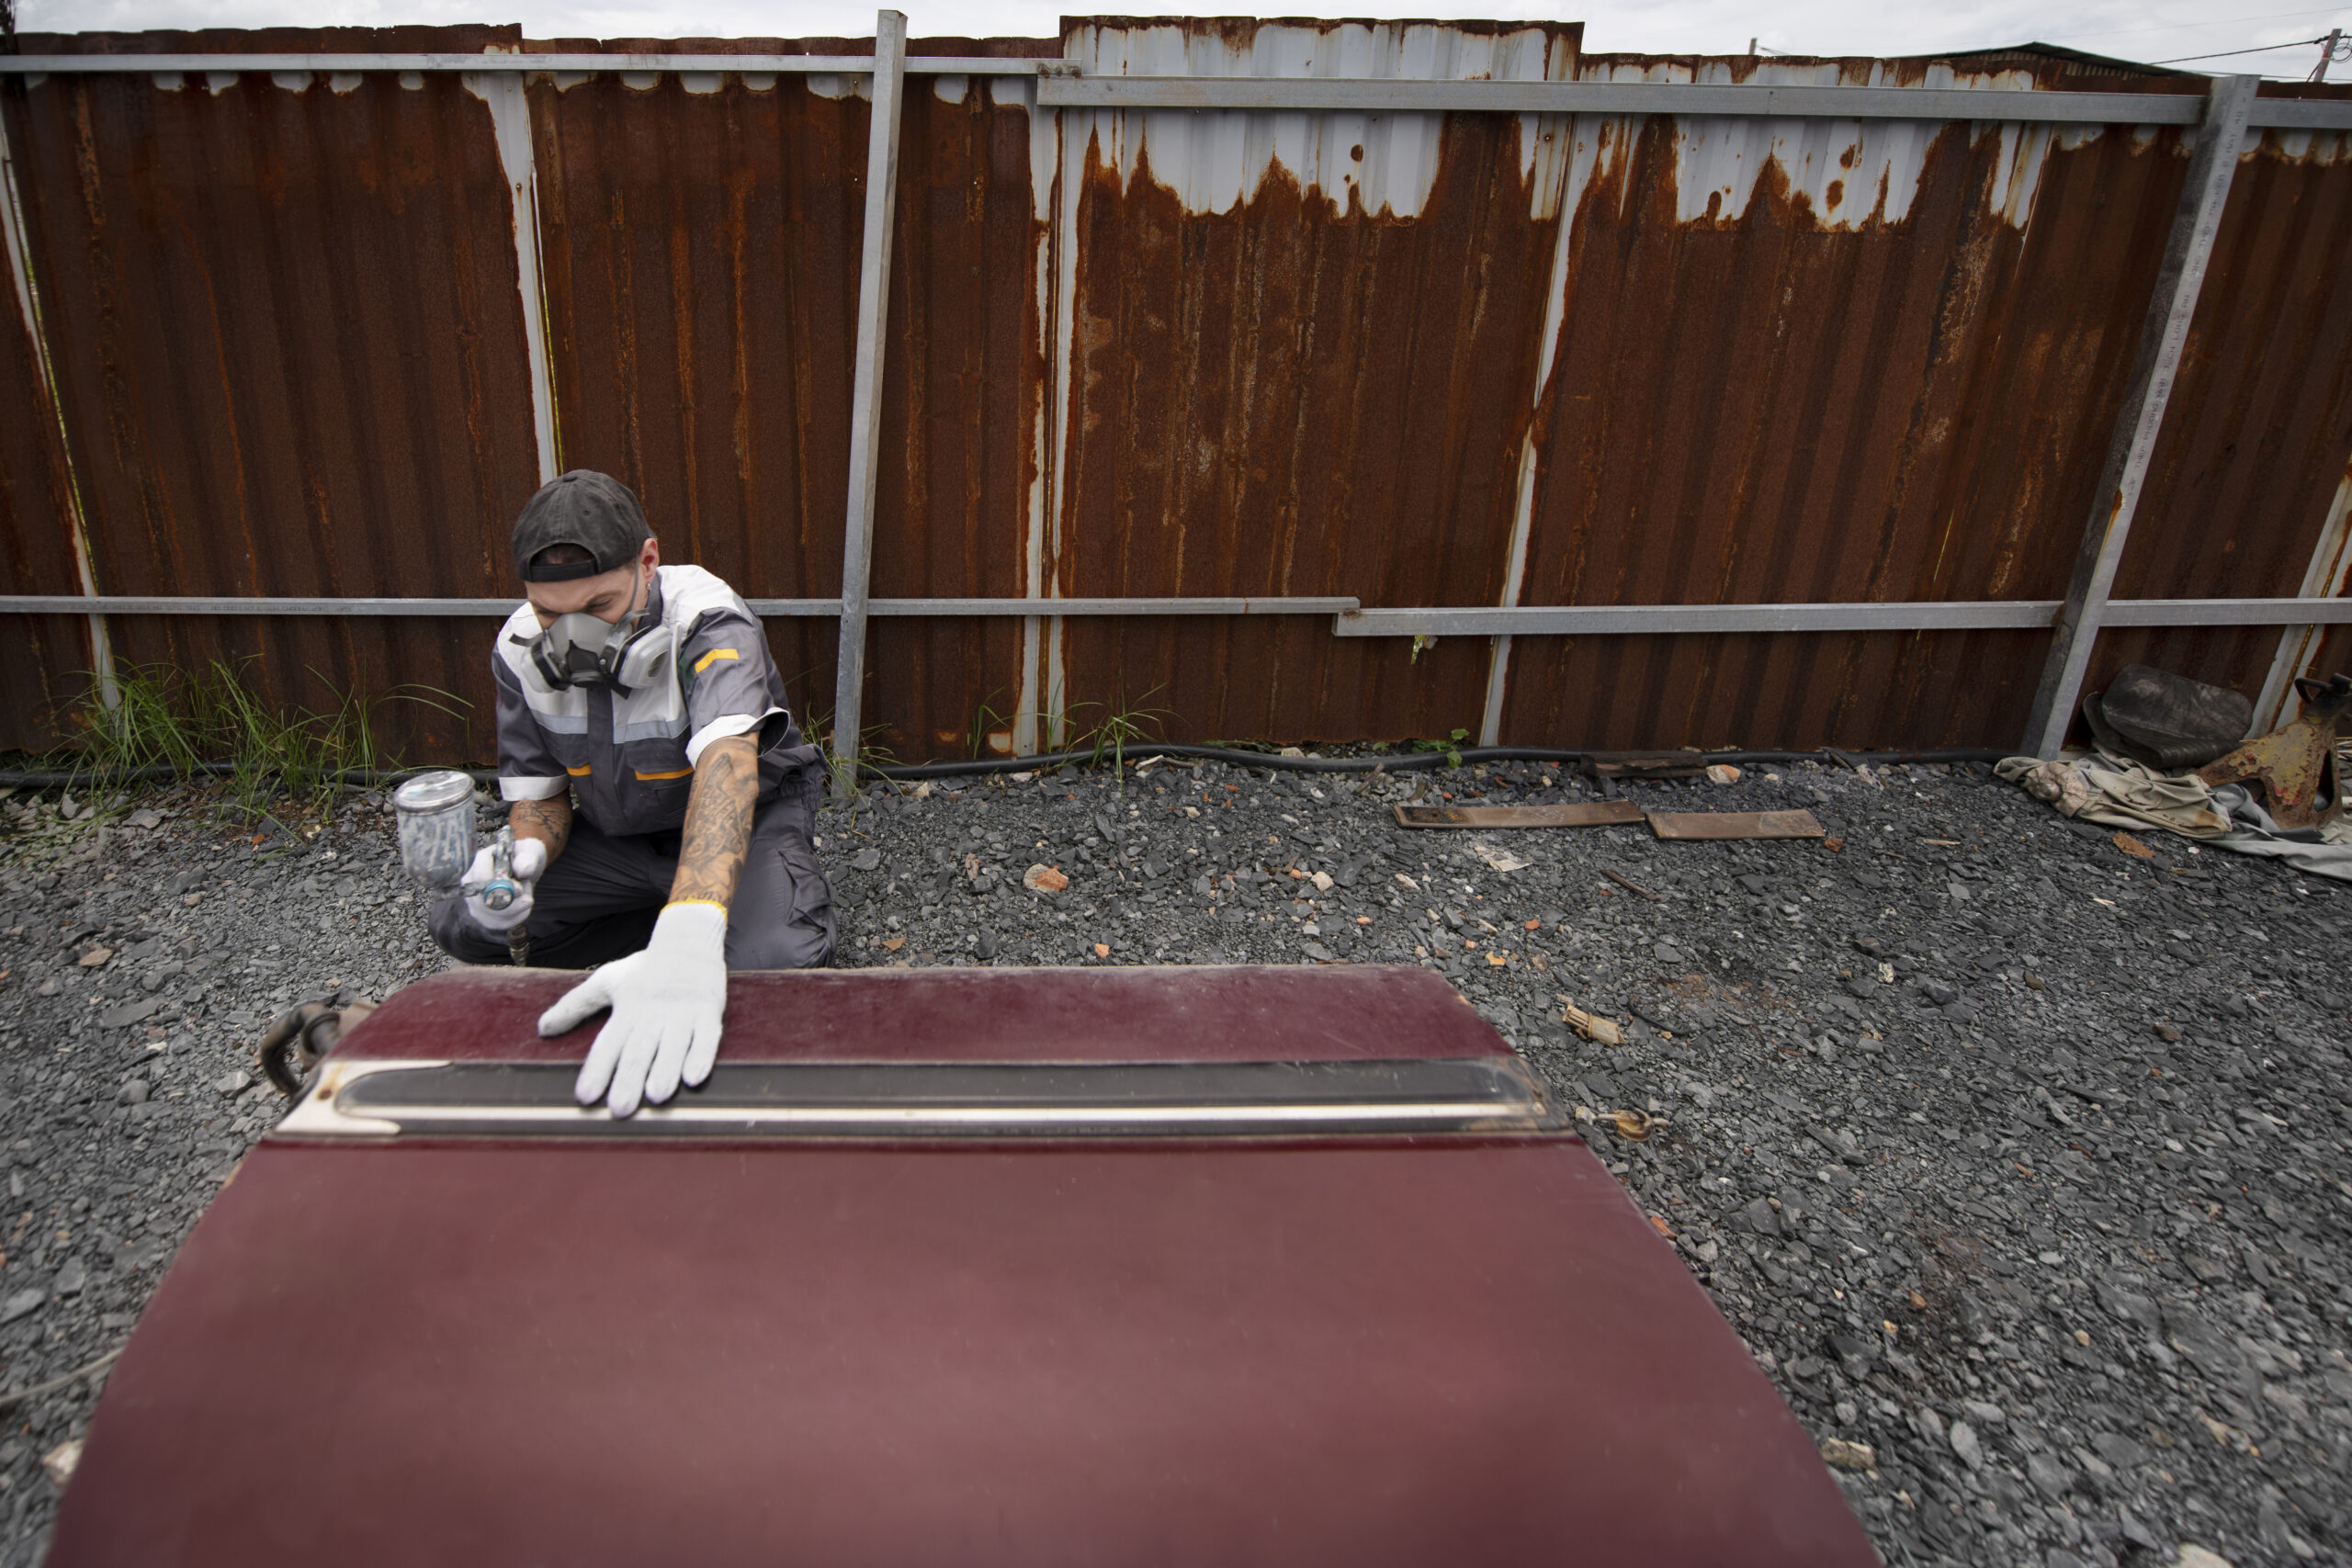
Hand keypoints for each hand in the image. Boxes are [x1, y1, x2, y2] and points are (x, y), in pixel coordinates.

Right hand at [463, 837, 545, 933]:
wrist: (522, 871)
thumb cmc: (524, 858)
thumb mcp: (530, 851)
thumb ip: (528, 858)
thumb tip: (523, 868)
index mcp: (480, 860)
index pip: (481, 876)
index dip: (501, 886)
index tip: (519, 889)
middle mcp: (471, 879)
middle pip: (483, 901)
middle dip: (511, 904)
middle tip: (528, 899)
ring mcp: (473, 898)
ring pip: (490, 915)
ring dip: (515, 911)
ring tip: (525, 898)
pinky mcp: (480, 913)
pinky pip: (495, 923)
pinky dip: (513, 919)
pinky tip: (522, 909)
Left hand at [538, 902, 727, 1116]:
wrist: (687, 941)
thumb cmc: (643, 969)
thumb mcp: (605, 981)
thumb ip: (574, 1006)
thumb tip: (542, 1029)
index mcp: (627, 1008)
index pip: (608, 1043)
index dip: (597, 1070)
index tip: (585, 1096)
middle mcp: (653, 1012)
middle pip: (639, 1050)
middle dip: (629, 1080)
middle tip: (620, 1109)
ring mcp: (682, 1012)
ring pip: (673, 1045)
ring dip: (665, 1070)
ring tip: (657, 1096)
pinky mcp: (708, 1011)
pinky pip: (707, 1037)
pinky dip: (701, 1057)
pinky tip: (694, 1078)